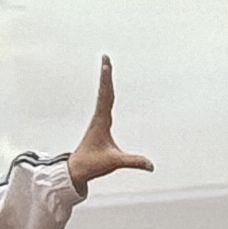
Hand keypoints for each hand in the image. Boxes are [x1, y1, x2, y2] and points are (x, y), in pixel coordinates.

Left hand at [66, 55, 149, 192]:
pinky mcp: (99, 125)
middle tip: (105, 58)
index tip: (105, 66)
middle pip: (104, 91)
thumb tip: (151, 165)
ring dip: (106, 81)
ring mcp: (98, 121)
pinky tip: (108, 90)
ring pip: (103, 96)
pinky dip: (107, 93)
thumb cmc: (92, 164)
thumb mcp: (114, 162)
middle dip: (106, 75)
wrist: (76, 170)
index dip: (106, 81)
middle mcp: (99, 118)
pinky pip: (104, 104)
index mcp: (101, 122)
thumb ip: (133, 162)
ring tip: (106, 67)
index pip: (106, 97)